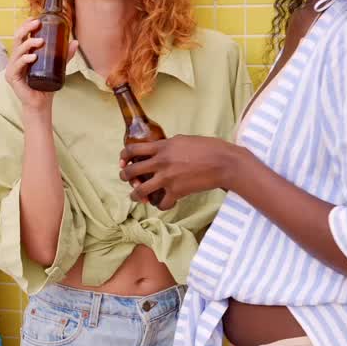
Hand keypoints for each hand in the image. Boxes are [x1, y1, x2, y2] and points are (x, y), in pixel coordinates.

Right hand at [5, 17, 77, 113]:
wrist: (41, 103)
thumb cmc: (46, 85)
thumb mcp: (57, 67)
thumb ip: (65, 55)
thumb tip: (75, 42)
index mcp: (23, 54)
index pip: (22, 36)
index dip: (27, 26)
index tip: (37, 18)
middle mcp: (15, 59)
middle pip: (17, 39)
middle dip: (26, 29)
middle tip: (38, 24)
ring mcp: (12, 68)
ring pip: (17, 51)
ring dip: (28, 44)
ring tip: (41, 42)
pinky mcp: (12, 77)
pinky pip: (16, 66)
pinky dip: (24, 59)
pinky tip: (32, 57)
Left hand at [119, 135, 246, 209]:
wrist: (224, 162)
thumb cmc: (208, 148)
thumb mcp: (183, 139)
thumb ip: (168, 145)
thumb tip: (159, 149)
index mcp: (162, 147)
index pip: (133, 149)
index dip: (123, 155)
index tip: (122, 160)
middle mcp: (160, 162)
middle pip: (131, 171)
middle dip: (124, 177)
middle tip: (125, 178)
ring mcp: (167, 178)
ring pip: (140, 190)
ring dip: (135, 195)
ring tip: (135, 197)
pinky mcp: (177, 192)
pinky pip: (162, 204)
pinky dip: (161, 205)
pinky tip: (163, 204)